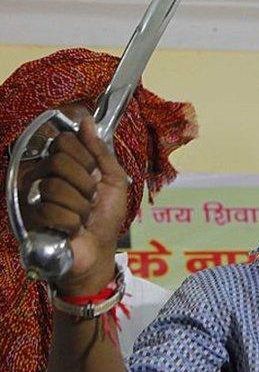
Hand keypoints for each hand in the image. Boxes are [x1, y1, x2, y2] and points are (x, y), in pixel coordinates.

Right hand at [20, 113, 128, 294]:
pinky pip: (51, 210)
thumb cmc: (106, 216)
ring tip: (82, 216)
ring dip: (79, 206)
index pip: (64, 141)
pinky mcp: (30, 218)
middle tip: (90, 199)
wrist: (100, 250)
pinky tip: (72, 229)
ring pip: (54, 186)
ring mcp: (34, 196)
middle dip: (85, 184)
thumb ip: (101, 151)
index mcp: (65, 163)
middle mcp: (44, 174)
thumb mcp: (114, 180)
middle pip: (58, 160)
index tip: (95, 174)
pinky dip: (71, 223)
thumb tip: (86, 121)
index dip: (86, 158)